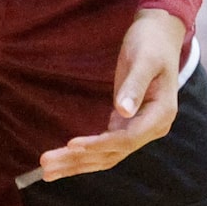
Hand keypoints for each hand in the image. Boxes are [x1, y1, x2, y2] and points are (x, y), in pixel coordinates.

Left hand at [36, 9, 183, 178]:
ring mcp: (139, 128)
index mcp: (160, 114)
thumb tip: (123, 111)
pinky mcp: (126, 124)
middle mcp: (151, 128)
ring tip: (47, 171)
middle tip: (46, 164)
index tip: (72, 144)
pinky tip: (63, 161)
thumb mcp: (144, 60)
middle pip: (112, 153)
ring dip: (76, 163)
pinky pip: (104, 146)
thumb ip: (134, 85)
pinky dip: (83, 155)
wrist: (159, 34)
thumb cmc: (152, 43)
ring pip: (106, 155)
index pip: (127, 139)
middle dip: (79, 160)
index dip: (99, 144)